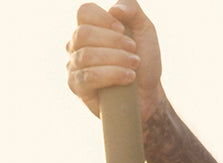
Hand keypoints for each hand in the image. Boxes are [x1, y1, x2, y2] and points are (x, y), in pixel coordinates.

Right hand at [66, 0, 163, 122]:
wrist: (148, 94)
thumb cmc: (143, 61)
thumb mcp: (144, 29)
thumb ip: (131, 8)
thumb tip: (114, 10)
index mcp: (89, 26)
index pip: (84, 12)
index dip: (104, 19)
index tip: (123, 30)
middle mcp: (77, 44)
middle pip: (83, 33)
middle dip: (113, 42)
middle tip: (133, 51)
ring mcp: (74, 65)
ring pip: (86, 55)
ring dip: (116, 60)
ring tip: (134, 65)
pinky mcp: (77, 86)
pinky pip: (87, 77)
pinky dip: (111, 75)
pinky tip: (128, 78)